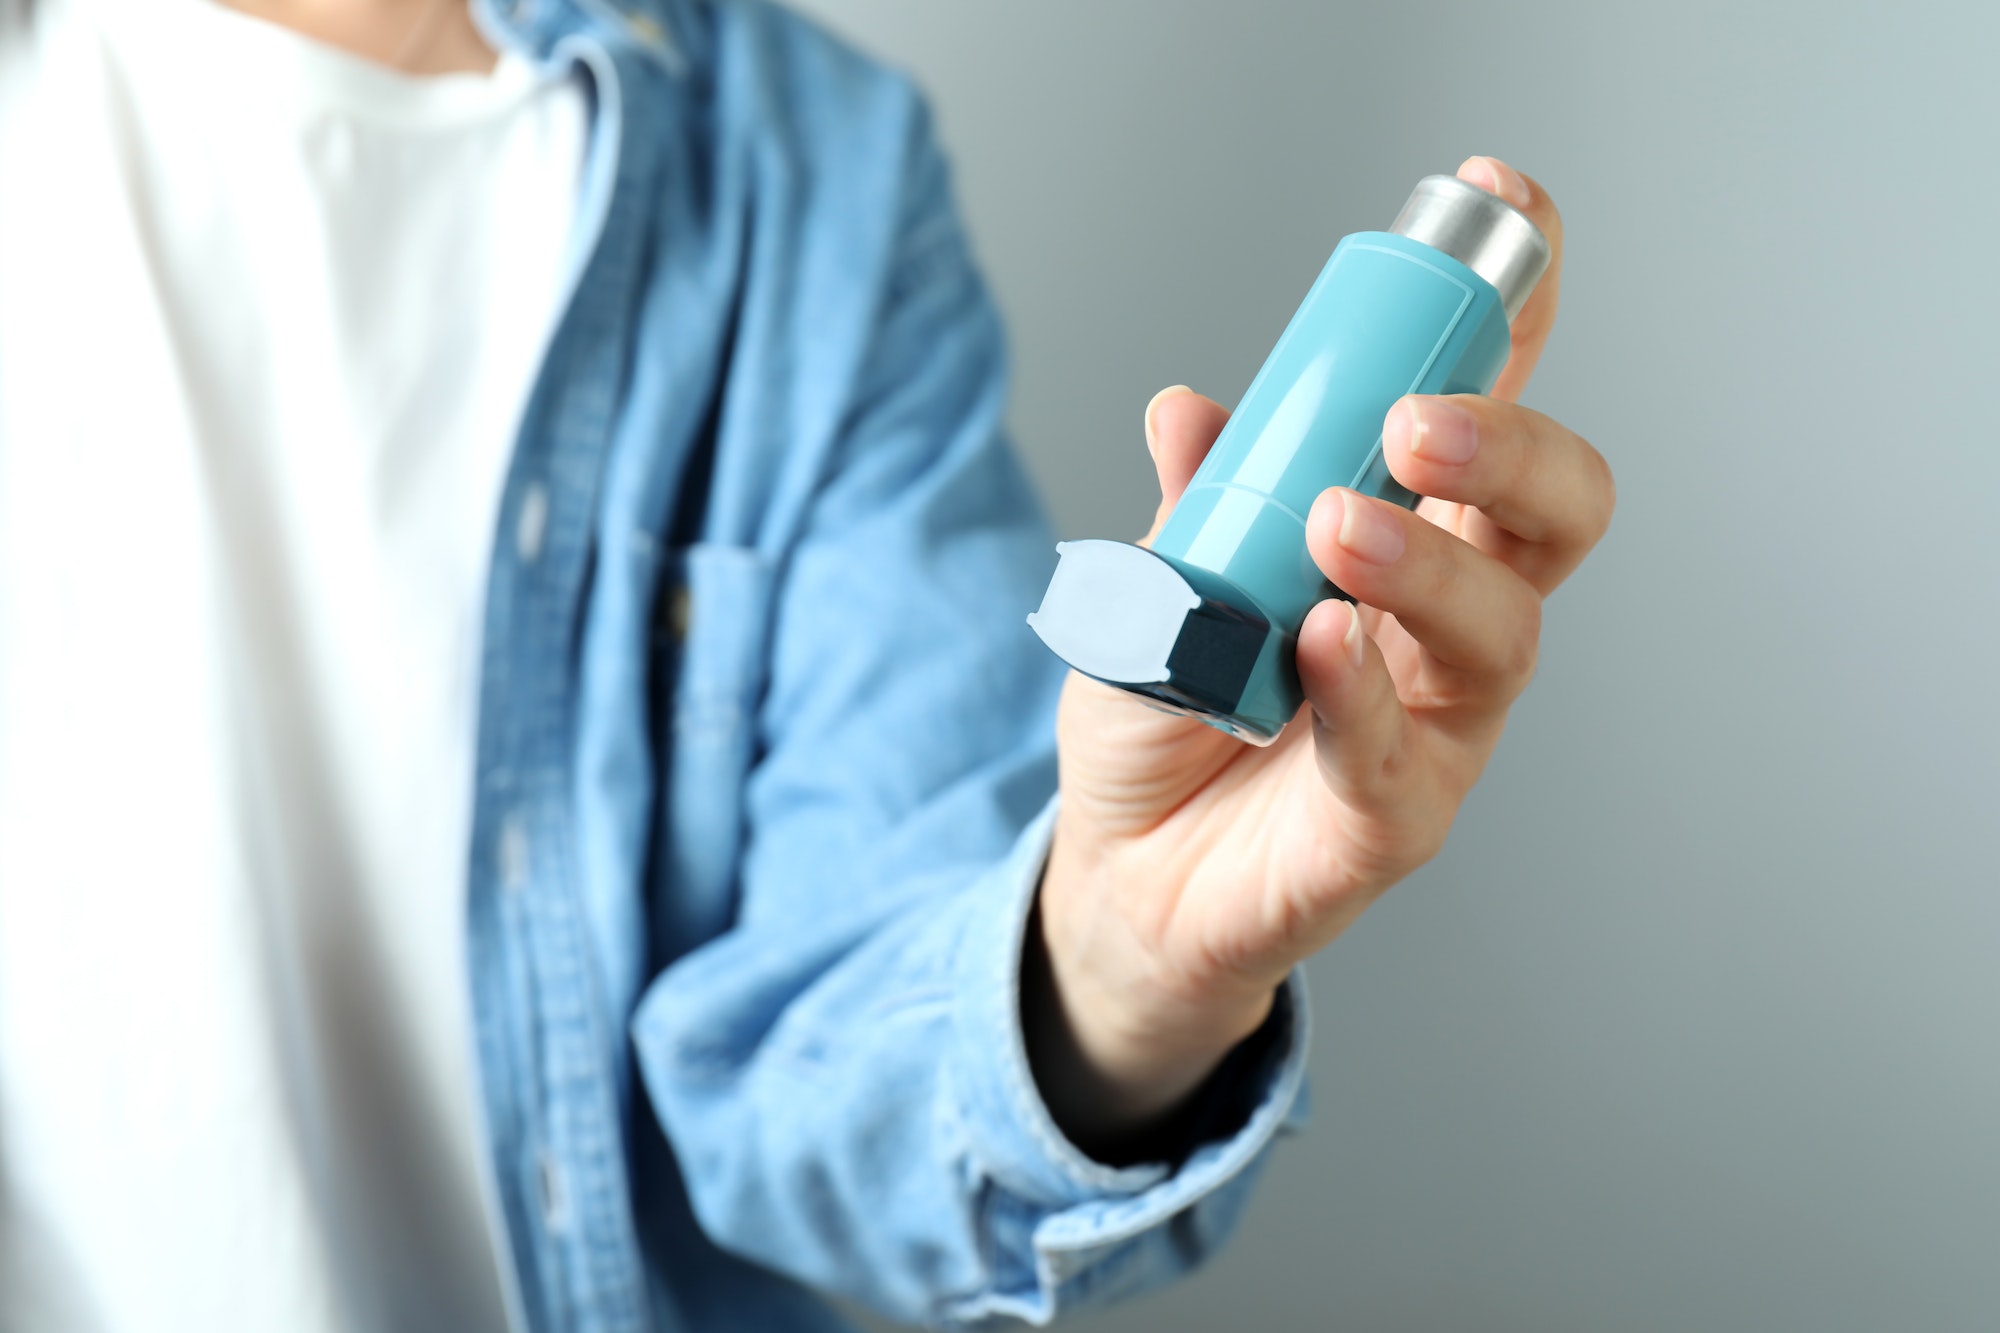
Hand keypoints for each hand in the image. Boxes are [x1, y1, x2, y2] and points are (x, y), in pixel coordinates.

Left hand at [1025, 157, 1614, 1155]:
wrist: (1120, 876)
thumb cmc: (1164, 723)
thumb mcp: (1160, 585)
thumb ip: (1197, 505)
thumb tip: (1191, 407)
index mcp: (1409, 535)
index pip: (1489, 415)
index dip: (1515, 317)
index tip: (1511, 216)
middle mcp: (1447, 619)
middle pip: (1552, 513)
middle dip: (1512, 446)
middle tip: (1418, 420)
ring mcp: (1439, 721)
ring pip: (1503, 628)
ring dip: (1429, 564)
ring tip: (1340, 526)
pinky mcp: (1396, 820)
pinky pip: (1402, 755)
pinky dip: (1364, 693)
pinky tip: (1318, 645)